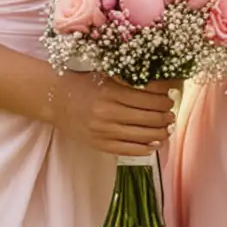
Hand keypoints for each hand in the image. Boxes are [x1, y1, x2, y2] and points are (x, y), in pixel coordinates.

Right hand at [49, 73, 177, 157]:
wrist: (55, 100)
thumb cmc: (84, 84)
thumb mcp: (108, 76)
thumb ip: (132, 82)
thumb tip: (162, 87)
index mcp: (112, 93)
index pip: (149, 100)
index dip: (165, 102)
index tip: (170, 101)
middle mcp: (108, 113)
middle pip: (149, 119)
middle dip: (166, 118)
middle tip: (171, 116)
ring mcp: (103, 131)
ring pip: (142, 136)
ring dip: (160, 134)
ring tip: (167, 129)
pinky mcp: (99, 144)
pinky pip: (128, 150)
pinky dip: (145, 149)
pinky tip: (155, 145)